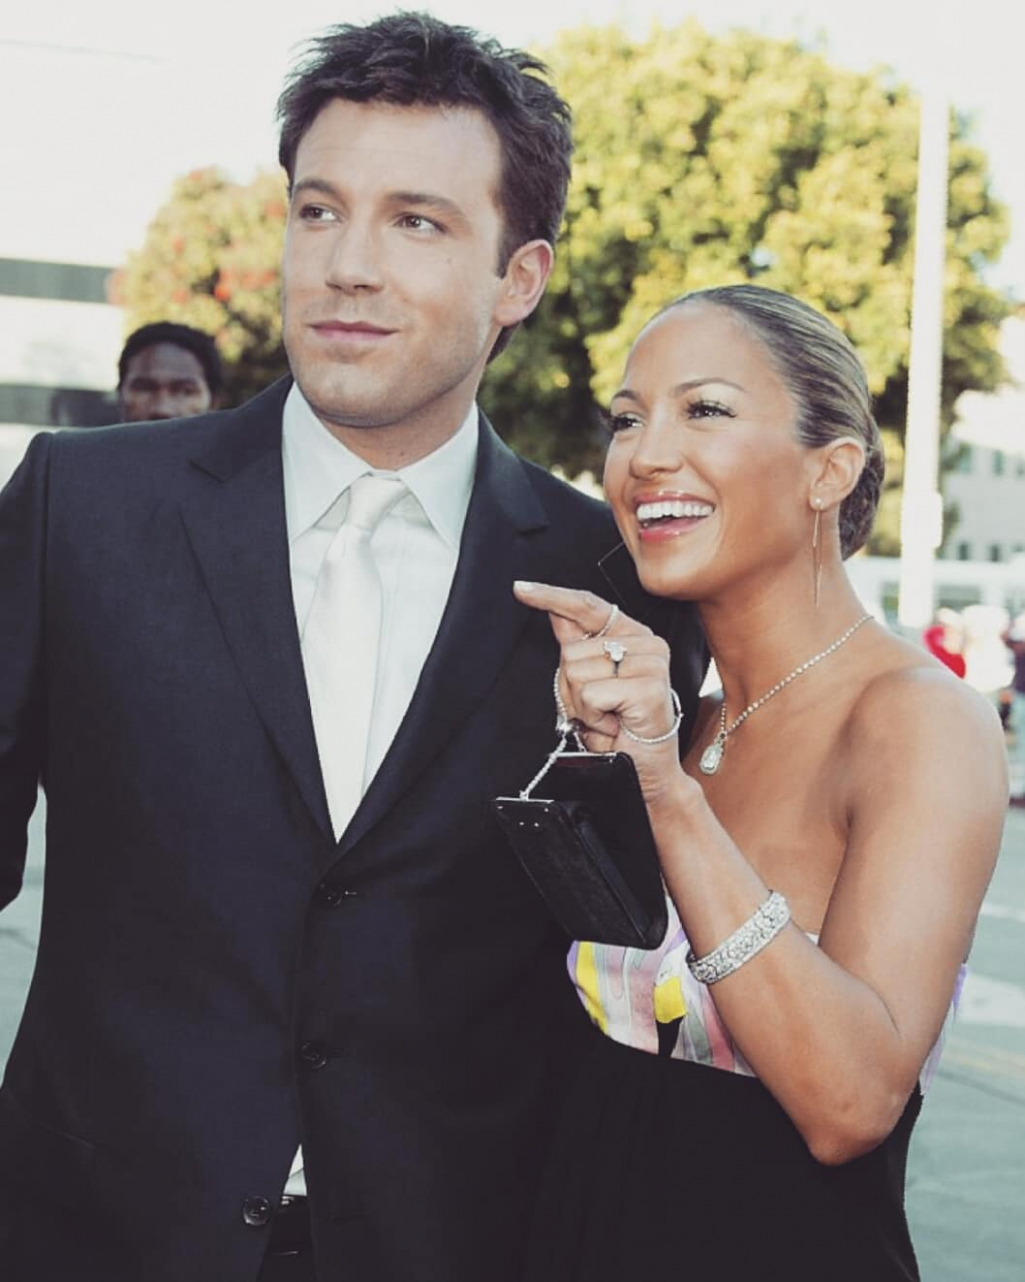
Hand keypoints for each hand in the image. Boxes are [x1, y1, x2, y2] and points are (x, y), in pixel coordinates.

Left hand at [513, 581, 683, 801]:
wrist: (643, 771)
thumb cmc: (619, 728)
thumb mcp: (589, 682)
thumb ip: (576, 644)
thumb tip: (555, 611)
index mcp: (633, 636)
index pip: (587, 606)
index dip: (552, 595)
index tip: (520, 589)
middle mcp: (647, 644)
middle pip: (571, 651)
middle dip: (571, 688)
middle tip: (597, 709)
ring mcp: (651, 663)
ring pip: (577, 672)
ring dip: (582, 705)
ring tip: (607, 717)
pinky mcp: (649, 687)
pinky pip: (591, 694)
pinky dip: (593, 718)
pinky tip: (614, 725)